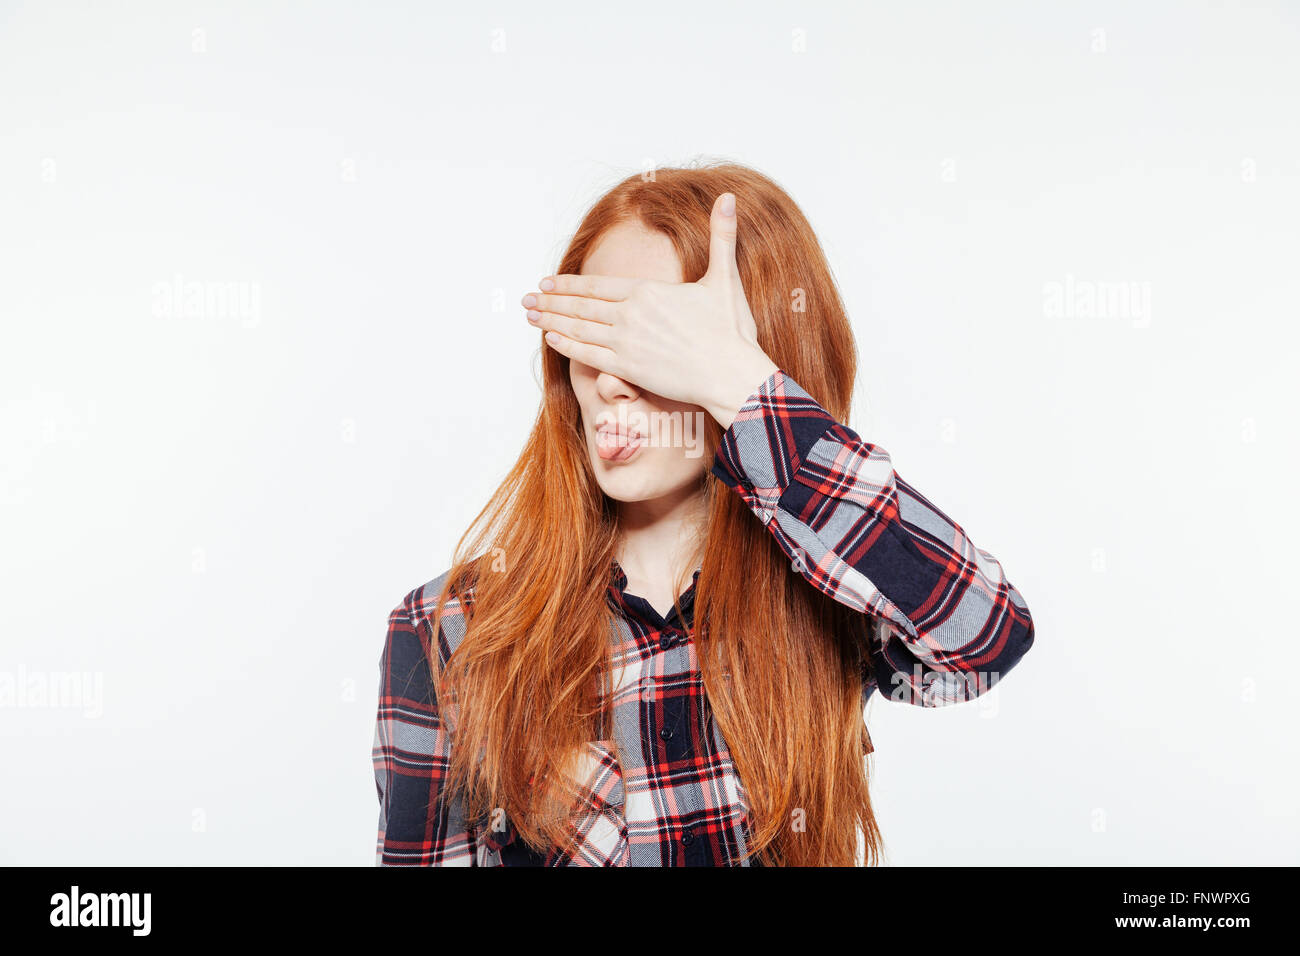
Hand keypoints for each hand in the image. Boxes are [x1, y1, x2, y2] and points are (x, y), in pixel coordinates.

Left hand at [521, 192, 778, 428]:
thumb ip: (722, 236)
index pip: (596, 285)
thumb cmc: (731, 330)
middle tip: (526, 298)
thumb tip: (729, 196)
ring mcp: (626, 343)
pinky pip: (588, 356)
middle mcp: (630, 315)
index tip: (547, 282)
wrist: (731, 373)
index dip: (568, 284)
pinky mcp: (628, 369)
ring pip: (579, 329)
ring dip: (552, 321)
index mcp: (647, 292)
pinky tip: (551, 340)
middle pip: (581, 306)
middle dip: (550, 301)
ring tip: (530, 315)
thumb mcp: (725, 277)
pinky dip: (567, 346)